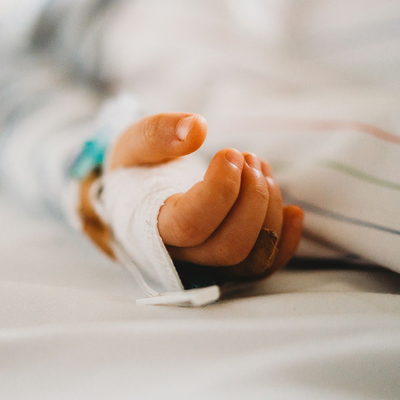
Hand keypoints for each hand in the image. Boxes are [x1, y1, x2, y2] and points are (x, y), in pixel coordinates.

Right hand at [79, 113, 303, 279]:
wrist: (139, 201)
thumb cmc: (136, 172)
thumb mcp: (134, 144)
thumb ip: (157, 134)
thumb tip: (197, 128)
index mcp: (153, 227)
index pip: (191, 224)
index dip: (220, 189)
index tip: (230, 153)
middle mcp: (183, 254)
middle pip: (230, 246)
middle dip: (252, 198)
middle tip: (249, 159)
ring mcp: (209, 262)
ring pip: (252, 258)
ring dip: (270, 210)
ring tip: (261, 170)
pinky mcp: (229, 261)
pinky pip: (265, 266)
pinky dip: (287, 241)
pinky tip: (294, 211)